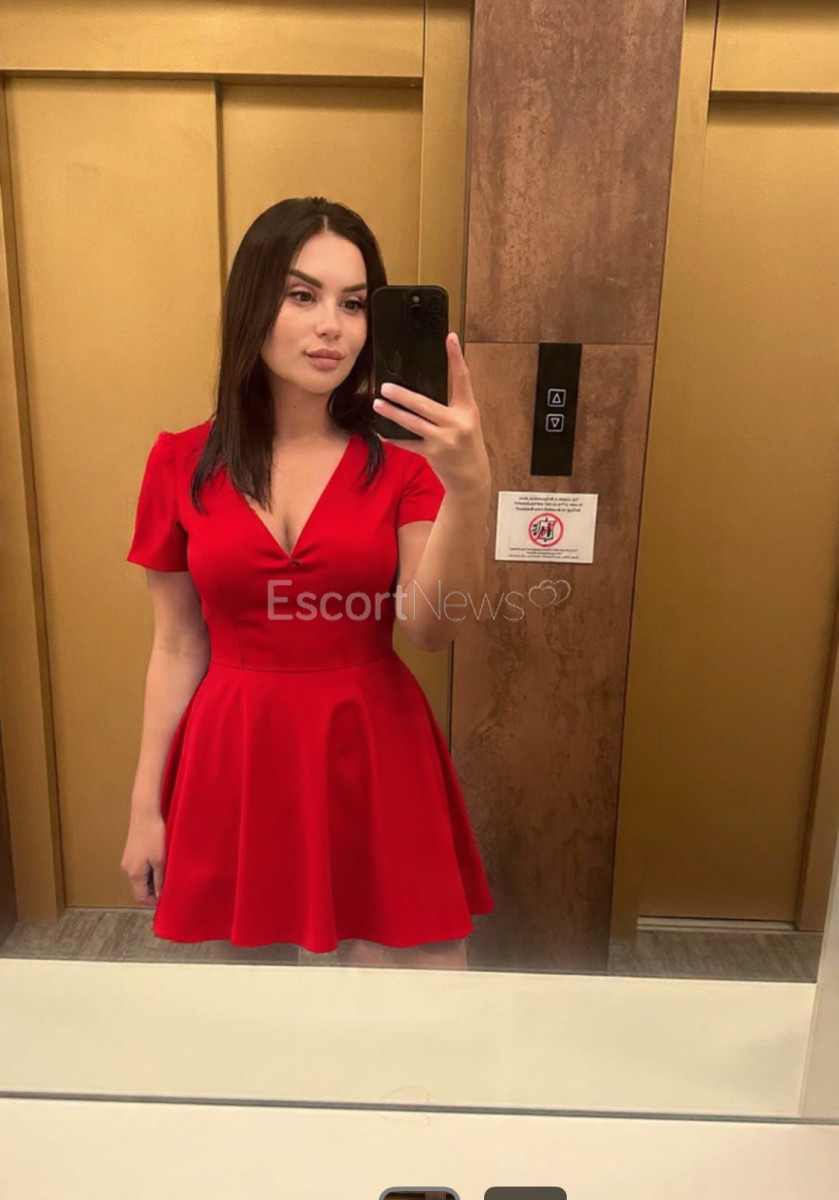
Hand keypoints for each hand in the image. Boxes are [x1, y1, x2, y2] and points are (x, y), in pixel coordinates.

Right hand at [121, 809, 165, 907]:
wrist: (145, 814)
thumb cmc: (154, 837)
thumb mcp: (160, 860)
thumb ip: (159, 880)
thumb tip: (159, 896)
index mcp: (134, 874)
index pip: (140, 897)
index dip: (153, 902)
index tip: (168, 899)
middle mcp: (127, 870)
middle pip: (139, 889)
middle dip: (153, 891)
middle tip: (170, 887)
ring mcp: (127, 861)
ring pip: (140, 879)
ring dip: (152, 881)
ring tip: (167, 875)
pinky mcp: (130, 853)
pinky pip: (139, 869)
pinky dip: (149, 872)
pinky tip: (159, 865)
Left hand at [372, 332, 490, 494]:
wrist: (472, 477)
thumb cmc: (465, 444)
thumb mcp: (465, 421)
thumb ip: (450, 405)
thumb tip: (422, 387)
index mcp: (467, 409)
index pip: (462, 378)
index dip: (456, 357)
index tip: (450, 337)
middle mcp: (457, 423)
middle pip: (425, 404)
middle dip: (403, 396)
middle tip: (385, 386)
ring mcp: (445, 440)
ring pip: (413, 423)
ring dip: (393, 413)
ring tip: (377, 404)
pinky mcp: (434, 454)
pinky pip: (409, 444)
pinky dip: (395, 439)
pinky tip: (382, 433)